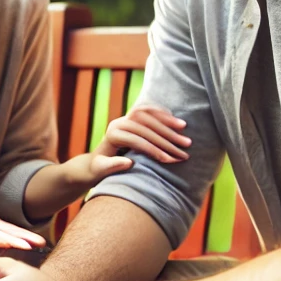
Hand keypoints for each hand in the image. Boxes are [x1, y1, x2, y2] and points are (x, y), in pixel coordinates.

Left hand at [68, 104, 191, 183]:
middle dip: (167, 138)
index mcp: (112, 135)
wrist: (94, 161)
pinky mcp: (130, 117)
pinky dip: (163, 114)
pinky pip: (149, 110)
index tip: (171, 160)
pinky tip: (176, 121)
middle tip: (185, 148)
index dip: (155, 150)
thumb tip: (128, 162)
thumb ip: (111, 166)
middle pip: (146, 128)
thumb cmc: (99, 170)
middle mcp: (118, 123)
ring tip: (186, 132)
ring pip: (149, 116)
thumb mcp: (100, 171)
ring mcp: (124, 118)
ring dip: (168, 123)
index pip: (138, 141)